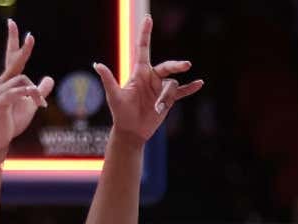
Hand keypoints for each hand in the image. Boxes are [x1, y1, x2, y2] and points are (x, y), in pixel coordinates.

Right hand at [0, 20, 54, 151]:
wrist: (1, 138)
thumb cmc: (13, 120)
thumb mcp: (31, 104)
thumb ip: (40, 91)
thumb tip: (50, 78)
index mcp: (9, 81)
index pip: (12, 58)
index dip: (16, 43)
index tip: (18, 27)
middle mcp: (2, 83)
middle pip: (14, 62)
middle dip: (22, 49)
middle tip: (31, 37)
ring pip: (23, 81)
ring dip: (36, 93)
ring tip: (41, 105)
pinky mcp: (0, 102)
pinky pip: (15, 92)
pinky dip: (27, 93)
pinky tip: (35, 96)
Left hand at [93, 15, 204, 144]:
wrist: (131, 131)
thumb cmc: (120, 112)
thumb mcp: (114, 96)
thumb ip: (108, 79)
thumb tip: (97, 65)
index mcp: (139, 72)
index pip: (143, 49)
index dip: (145, 34)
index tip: (148, 19)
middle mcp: (151, 77)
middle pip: (167, 66)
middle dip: (176, 65)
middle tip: (185, 65)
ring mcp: (160, 88)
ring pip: (172, 85)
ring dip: (166, 98)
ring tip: (158, 109)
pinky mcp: (168, 100)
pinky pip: (182, 92)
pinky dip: (190, 88)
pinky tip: (199, 83)